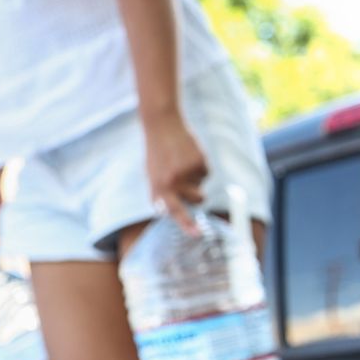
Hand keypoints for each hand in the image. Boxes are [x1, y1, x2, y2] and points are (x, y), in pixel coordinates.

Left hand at [145, 112, 210, 232]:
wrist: (162, 126)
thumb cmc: (157, 153)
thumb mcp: (153, 176)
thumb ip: (161, 195)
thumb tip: (169, 212)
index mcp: (160, 188)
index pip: (175, 211)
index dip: (187, 224)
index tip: (197, 233)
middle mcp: (175, 182)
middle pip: (198, 199)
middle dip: (197, 194)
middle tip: (186, 179)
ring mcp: (188, 172)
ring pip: (202, 184)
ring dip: (196, 177)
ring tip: (182, 161)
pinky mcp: (200, 161)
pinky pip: (207, 172)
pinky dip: (200, 165)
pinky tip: (189, 154)